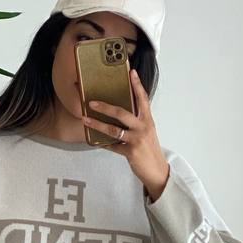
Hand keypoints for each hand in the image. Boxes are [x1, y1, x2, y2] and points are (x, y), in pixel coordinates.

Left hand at [82, 69, 169, 199]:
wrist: (157, 170)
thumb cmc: (149, 149)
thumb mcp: (146, 132)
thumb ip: (136, 122)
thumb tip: (118, 114)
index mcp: (147, 120)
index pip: (142, 99)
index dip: (137, 85)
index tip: (131, 72)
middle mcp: (143, 127)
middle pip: (122, 112)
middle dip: (105, 107)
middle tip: (92, 102)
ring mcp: (137, 139)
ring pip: (113, 129)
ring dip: (97, 124)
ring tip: (85, 120)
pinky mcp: (131, 152)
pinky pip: (112, 146)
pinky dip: (103, 143)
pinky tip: (95, 141)